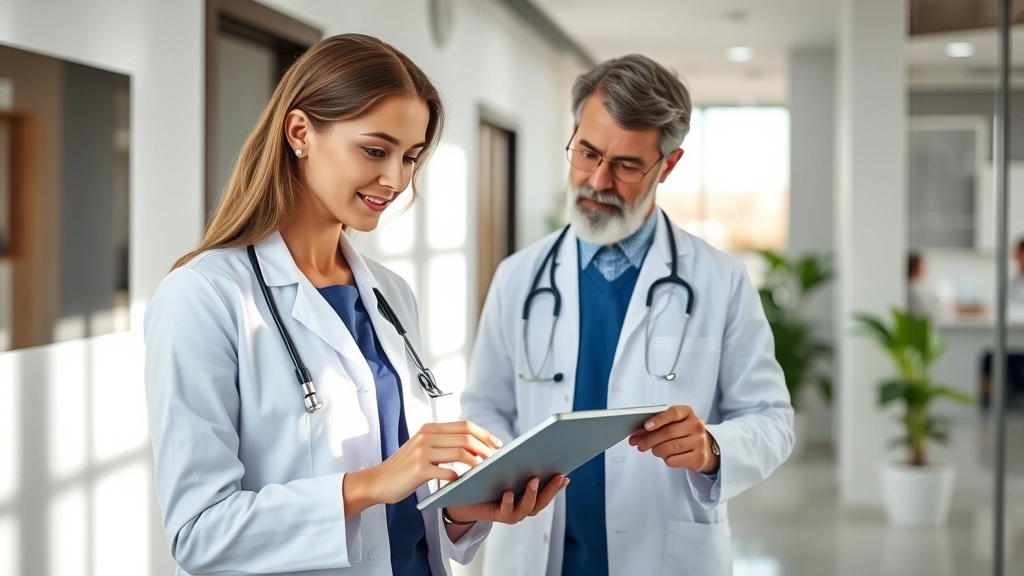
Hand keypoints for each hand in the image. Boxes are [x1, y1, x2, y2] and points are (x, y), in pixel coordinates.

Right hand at [367, 421, 502, 504]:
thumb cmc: (404, 467)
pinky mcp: (419, 469)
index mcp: (429, 429)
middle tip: (496, 459)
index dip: (484, 433)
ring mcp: (422, 452)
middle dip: (485, 448)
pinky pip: (447, 472)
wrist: (378, 481)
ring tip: (485, 470)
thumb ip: (442, 443)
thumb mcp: (422, 447)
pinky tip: (462, 482)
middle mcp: (426, 436)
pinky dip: (459, 477)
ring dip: (477, 462)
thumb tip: (473, 446)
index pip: (464, 425)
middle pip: (465, 437)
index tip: (497, 444)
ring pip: (460, 452)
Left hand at [443, 475, 568, 524]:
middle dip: (552, 489)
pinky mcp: (495, 515)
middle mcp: (522, 508)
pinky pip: (505, 511)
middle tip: (559, 475)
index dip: (558, 485)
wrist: (463, 498)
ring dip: (532, 494)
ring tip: (534, 480)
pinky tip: (508, 492)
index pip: (548, 492)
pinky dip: (508, 502)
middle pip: (542, 501)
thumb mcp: (506, 470)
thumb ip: (519, 464)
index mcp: (528, 497)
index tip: (567, 473)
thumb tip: (536, 447)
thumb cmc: (487, 481)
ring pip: (526, 507)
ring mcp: (510, 513)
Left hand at [628, 405, 718, 473]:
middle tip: (640, 444)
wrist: (705, 448)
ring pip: (671, 447)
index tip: (646, 426)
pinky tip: (667, 457)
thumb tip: (635, 437)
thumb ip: (654, 427)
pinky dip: (666, 459)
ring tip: (654, 450)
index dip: (659, 419)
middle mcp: (696, 425)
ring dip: (657, 450)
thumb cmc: (682, 433)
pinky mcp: (699, 457)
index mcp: (687, 412)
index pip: (673, 413)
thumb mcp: (672, 424)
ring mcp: (700, 442)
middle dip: (650, 439)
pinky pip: (675, 460)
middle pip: (668, 432)